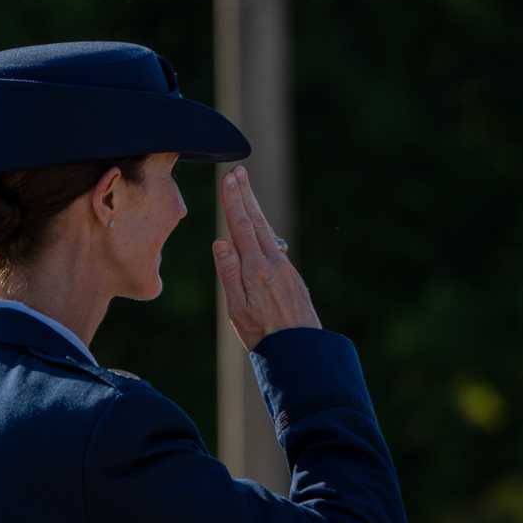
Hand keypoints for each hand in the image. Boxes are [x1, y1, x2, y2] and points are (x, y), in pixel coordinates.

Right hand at [212, 166, 321, 349]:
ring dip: (255, 209)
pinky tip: (260, 225)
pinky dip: (264, 229)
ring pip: (267, 232)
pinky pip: (274, 245)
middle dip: (246, 196)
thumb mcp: (237, 307)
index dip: (234, 201)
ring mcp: (285, 268)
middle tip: (239, 172)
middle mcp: (274, 263)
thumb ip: (229, 273)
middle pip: (257, 222)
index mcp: (257, 268)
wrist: (302, 350)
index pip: (241, 226)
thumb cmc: (263, 333)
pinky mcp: (291, 276)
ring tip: (246, 190)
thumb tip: (221, 242)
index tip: (229, 179)